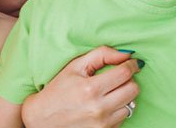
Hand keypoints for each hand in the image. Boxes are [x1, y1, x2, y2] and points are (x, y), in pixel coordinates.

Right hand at [21, 46, 141, 127]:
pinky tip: (105, 105)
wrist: (42, 119)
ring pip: (131, 105)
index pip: (125, 73)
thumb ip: (102, 55)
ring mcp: (101, 124)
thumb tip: (126, 54)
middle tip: (119, 77)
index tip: (133, 63)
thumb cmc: (58, 89)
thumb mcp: (75, 66)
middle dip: (129, 80)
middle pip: (133, 90)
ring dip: (124, 96)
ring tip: (110, 92)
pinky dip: (118, 109)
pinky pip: (123, 118)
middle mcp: (98, 109)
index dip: (132, 65)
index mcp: (90, 89)